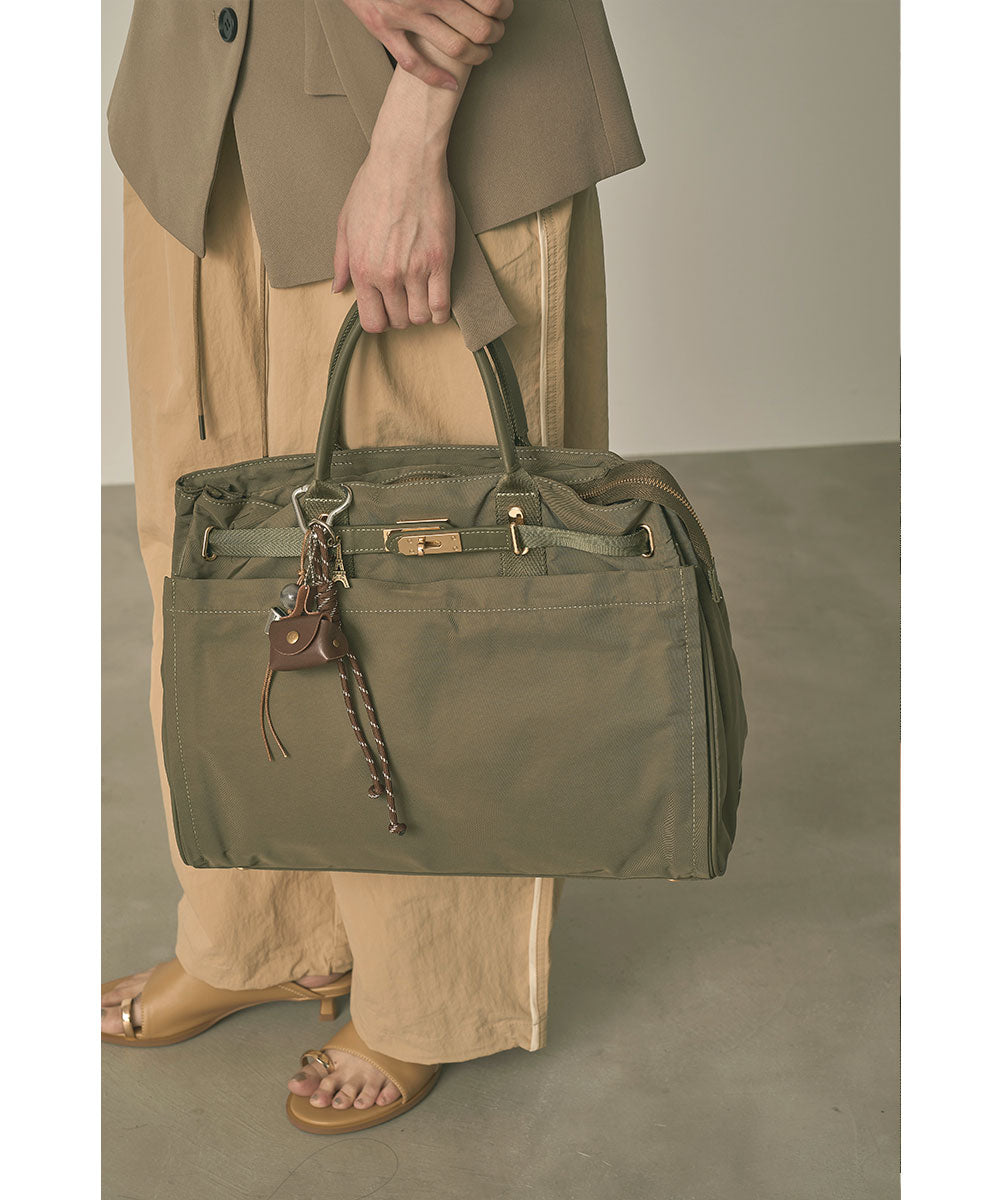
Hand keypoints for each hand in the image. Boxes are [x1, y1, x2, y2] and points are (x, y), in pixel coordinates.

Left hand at [332, 135, 455, 331]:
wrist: (405, 161)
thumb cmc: (374, 185)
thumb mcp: (345, 222)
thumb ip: (341, 261)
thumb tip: (338, 288)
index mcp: (362, 268)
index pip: (372, 321)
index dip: (380, 320)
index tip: (386, 309)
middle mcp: (387, 275)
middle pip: (398, 321)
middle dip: (401, 314)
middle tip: (405, 297)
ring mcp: (415, 269)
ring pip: (421, 317)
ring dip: (421, 312)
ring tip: (421, 296)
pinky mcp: (440, 261)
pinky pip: (442, 305)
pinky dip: (441, 310)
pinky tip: (437, 298)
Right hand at [341, 0, 512, 88]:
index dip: (501, 7)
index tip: (503, 10)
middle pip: (477, 26)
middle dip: (493, 33)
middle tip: (496, 33)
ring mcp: (403, 14)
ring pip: (455, 48)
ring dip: (477, 56)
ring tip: (482, 54)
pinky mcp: (384, 30)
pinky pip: (414, 64)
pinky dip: (436, 78)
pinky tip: (451, 84)